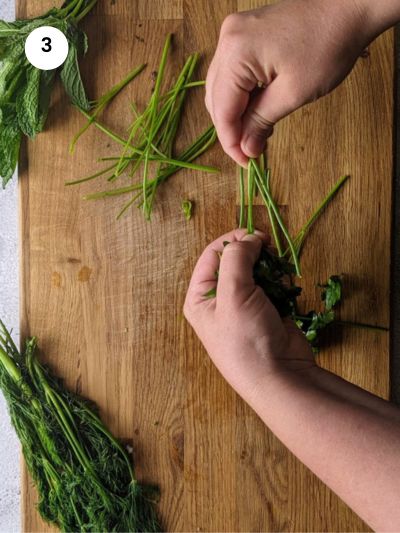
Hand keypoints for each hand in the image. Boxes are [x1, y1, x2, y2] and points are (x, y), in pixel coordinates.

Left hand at [184, 229, 314, 404]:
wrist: (280, 377)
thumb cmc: (246, 339)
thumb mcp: (233, 294)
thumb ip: (236, 258)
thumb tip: (248, 238)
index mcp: (200, 297)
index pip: (212, 255)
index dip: (233, 240)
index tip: (256, 235)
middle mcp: (218, 300)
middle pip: (235, 260)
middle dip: (255, 255)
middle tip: (270, 251)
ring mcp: (243, 306)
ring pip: (257, 271)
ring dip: (270, 269)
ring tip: (278, 279)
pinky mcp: (265, 311)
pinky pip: (272, 285)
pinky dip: (280, 283)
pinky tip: (285, 292)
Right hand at [206, 0, 394, 165]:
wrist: (350, 6)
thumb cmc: (328, 46)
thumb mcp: (293, 93)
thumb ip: (262, 122)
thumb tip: (246, 150)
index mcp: (236, 52)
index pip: (222, 109)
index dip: (231, 141)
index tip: (245, 163)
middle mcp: (227, 39)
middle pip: (215, 98)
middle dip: (232, 128)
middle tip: (251, 151)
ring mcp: (234, 34)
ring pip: (221, 87)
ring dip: (236, 114)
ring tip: (257, 133)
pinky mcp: (244, 34)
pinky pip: (233, 73)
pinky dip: (242, 96)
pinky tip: (258, 110)